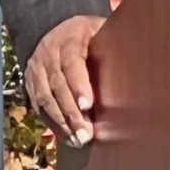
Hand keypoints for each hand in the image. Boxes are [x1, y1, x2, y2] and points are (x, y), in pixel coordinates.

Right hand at [25, 14, 106, 146]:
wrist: (58, 30)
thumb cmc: (91, 34)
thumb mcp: (102, 29)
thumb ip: (114, 43)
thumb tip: (138, 62)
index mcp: (70, 37)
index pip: (71, 63)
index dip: (78, 84)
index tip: (88, 105)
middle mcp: (48, 53)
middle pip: (57, 85)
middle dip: (71, 112)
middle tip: (86, 134)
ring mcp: (36, 70)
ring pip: (45, 99)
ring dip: (62, 122)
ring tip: (78, 140)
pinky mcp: (31, 85)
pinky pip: (39, 107)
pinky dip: (53, 124)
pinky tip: (67, 137)